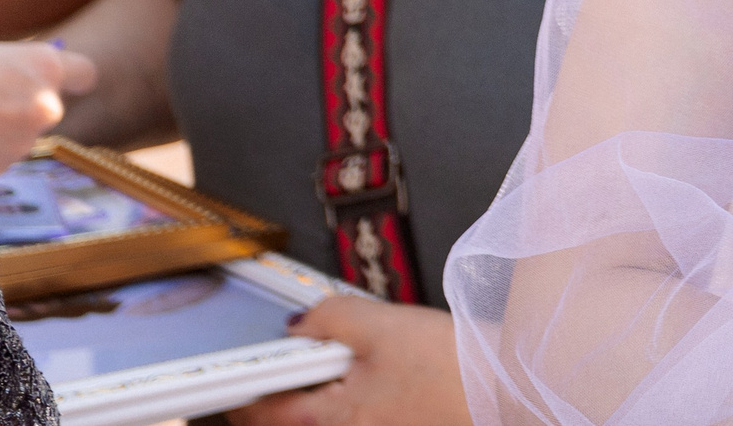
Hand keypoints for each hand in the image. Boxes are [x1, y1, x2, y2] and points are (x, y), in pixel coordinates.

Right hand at [0, 34, 98, 177]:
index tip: (64, 82)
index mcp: (43, 65)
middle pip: (49, 108)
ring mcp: (22, 142)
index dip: (72, 78)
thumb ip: (7, 66)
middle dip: (25, 106)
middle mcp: (43, 105)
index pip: (85, 74)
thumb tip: (16, 79)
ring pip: (20, 135)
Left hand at [227, 297, 467, 425]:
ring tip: (341, 357)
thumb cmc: (448, 365)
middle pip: (294, 419)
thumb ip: (329, 318)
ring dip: (319, 391)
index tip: (233, 372)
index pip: (264, 412)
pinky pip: (355, 415)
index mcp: (335, 416)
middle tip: (291, 356)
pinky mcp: (394, 424)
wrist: (499, 387)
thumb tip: (298, 324)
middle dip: (283, 390)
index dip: (243, 387)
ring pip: (326, 415)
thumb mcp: (380, 324)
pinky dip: (349, 395)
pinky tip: (374, 369)